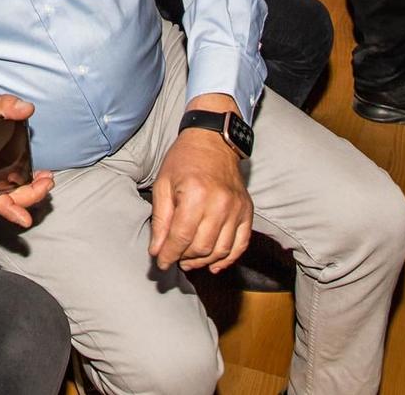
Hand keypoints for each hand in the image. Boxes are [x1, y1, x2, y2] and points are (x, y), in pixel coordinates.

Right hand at [0, 93, 55, 230]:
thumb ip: (4, 105)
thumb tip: (25, 108)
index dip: (9, 209)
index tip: (25, 219)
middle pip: (8, 197)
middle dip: (30, 194)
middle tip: (47, 181)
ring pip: (12, 193)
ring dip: (32, 190)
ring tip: (47, 178)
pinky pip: (13, 185)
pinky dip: (27, 184)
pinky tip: (40, 176)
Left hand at [149, 104, 253, 271]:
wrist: (213, 140)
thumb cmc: (184, 160)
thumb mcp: (163, 184)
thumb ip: (160, 220)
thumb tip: (157, 250)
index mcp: (195, 194)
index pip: (181, 237)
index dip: (169, 254)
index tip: (161, 263)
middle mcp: (220, 203)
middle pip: (202, 247)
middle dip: (184, 258)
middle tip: (174, 258)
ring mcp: (237, 208)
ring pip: (221, 250)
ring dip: (203, 261)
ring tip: (189, 261)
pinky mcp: (247, 211)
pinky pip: (240, 244)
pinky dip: (228, 259)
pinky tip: (213, 265)